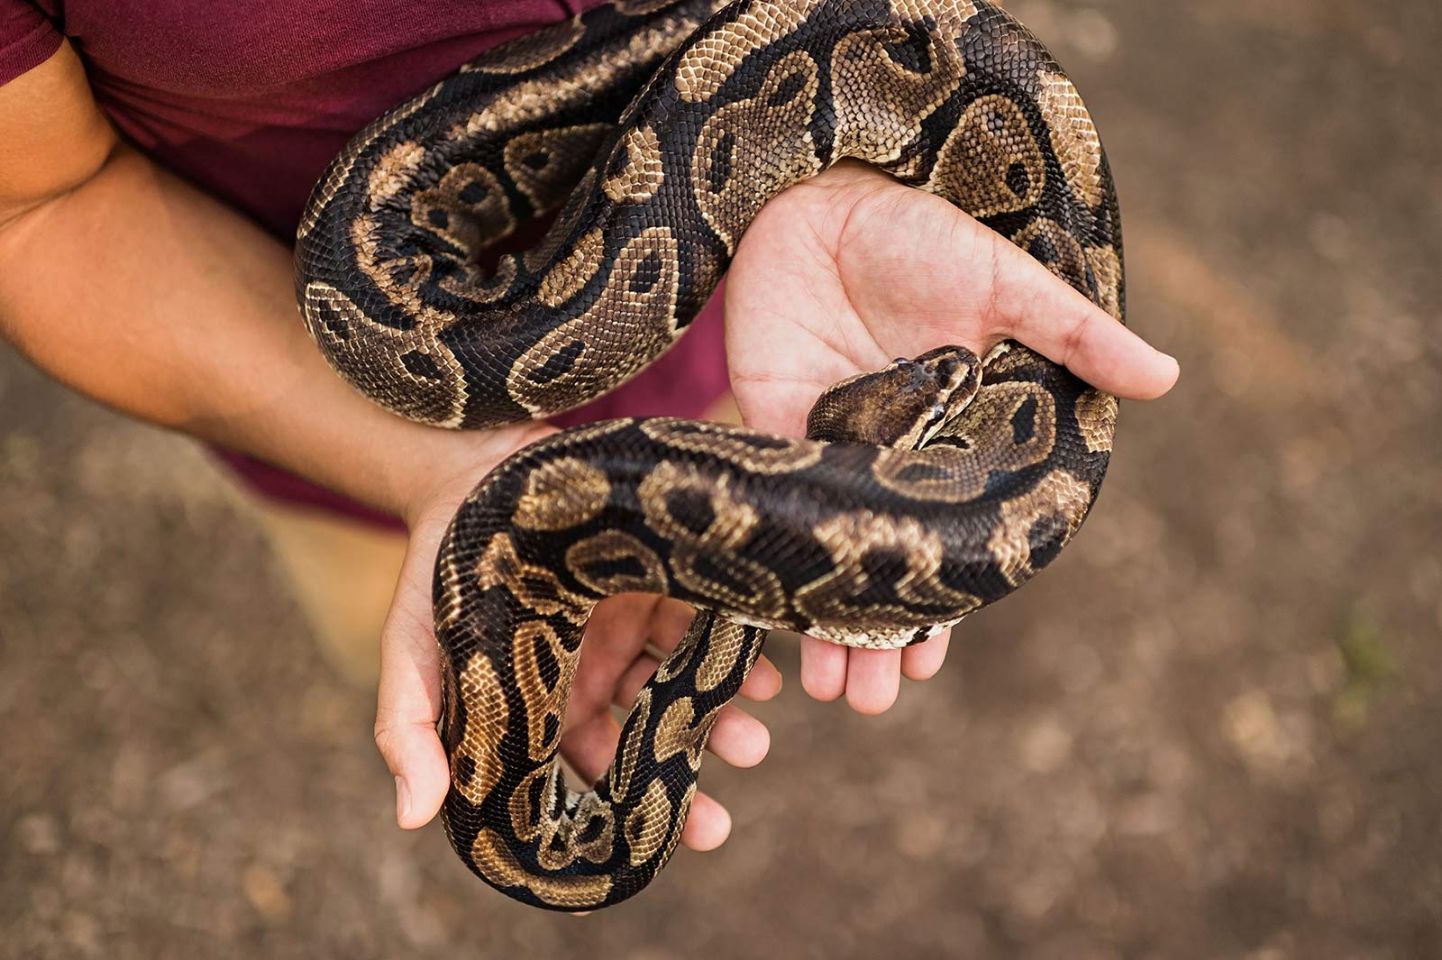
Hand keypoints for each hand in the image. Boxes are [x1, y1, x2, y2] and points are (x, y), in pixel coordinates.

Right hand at [373, 424, 781, 851]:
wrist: (468, 465)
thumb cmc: (438, 567)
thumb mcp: (411, 648)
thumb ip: (410, 728)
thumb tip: (412, 819)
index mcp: (539, 699)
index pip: (584, 770)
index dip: (618, 810)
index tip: (657, 844)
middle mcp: (591, 669)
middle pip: (644, 736)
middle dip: (681, 774)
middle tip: (718, 822)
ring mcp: (629, 621)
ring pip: (682, 682)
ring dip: (720, 717)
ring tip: (752, 741)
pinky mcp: (659, 574)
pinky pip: (704, 620)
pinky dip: (735, 650)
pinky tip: (760, 676)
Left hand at [725, 160, 1179, 714]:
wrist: (818, 193)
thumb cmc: (917, 232)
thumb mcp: (1001, 283)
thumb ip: (1072, 334)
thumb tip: (1167, 377)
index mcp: (957, 435)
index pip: (953, 536)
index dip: (943, 600)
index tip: (932, 658)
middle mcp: (892, 457)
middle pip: (885, 561)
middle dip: (877, 635)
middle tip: (872, 704)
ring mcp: (829, 449)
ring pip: (828, 550)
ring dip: (823, 620)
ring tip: (828, 693)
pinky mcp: (770, 429)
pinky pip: (774, 507)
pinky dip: (772, 561)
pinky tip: (771, 620)